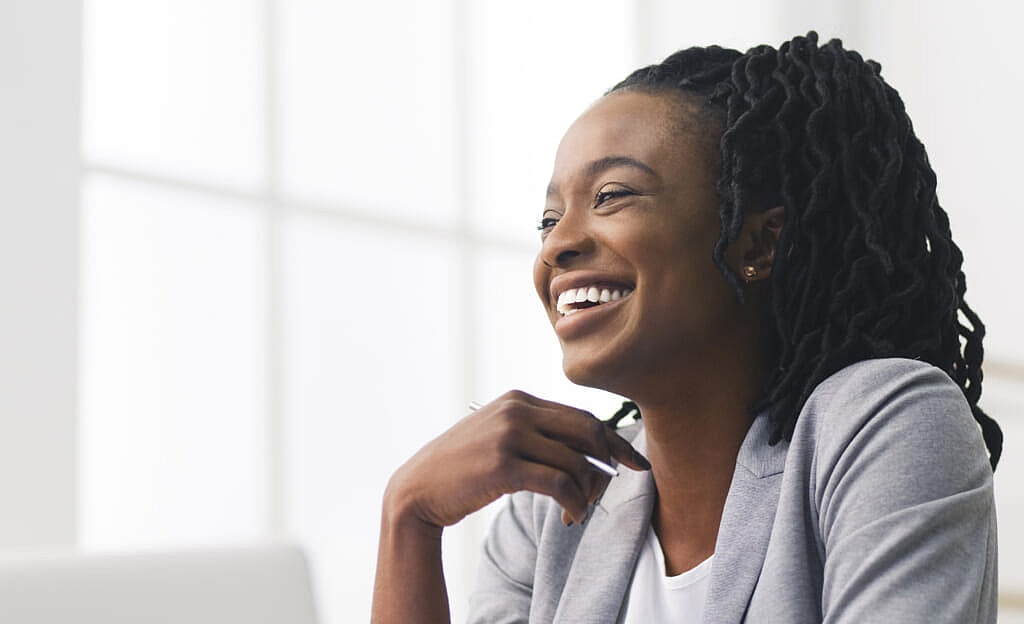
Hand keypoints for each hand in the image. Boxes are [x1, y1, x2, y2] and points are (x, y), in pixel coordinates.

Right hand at [383, 390, 650, 528]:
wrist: (418, 488)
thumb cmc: (463, 468)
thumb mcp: (497, 435)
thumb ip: (535, 432)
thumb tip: (588, 451)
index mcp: (518, 398)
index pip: (581, 415)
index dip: (612, 439)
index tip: (633, 460)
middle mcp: (516, 410)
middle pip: (587, 430)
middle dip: (612, 459)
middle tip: (620, 484)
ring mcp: (509, 435)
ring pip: (577, 461)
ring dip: (588, 492)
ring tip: (579, 510)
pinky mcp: (504, 465)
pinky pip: (560, 484)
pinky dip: (574, 503)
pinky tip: (570, 516)